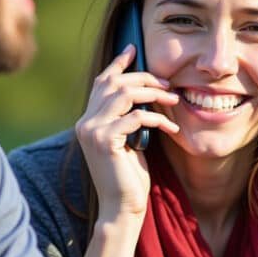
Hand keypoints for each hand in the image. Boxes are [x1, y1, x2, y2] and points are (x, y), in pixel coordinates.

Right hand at [74, 44, 179, 224]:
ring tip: (172, 100)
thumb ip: (129, 118)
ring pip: (123, 93)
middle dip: (144, 78)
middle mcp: (85, 122)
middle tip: (168, 84)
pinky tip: (171, 127)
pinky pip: (136, 116)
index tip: (134, 48)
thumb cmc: (129, 177)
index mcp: (88, 121)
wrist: (122, 208)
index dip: (118, 63)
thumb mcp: (129, 141)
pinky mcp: (105, 140)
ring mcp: (92, 130)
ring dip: (152, 93)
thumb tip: (145, 93)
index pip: (101, 82)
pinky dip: (157, 118)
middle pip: (114, 83)